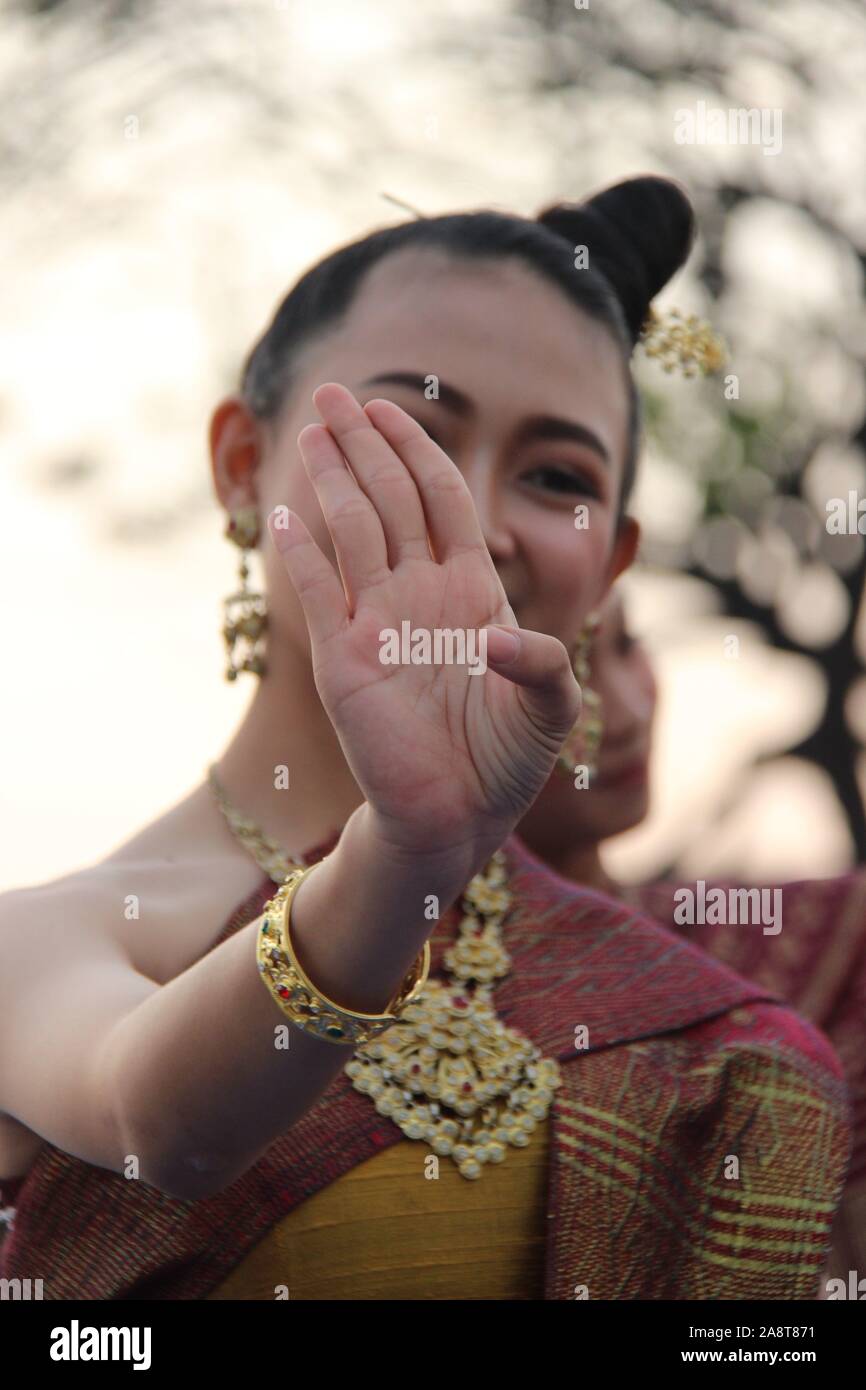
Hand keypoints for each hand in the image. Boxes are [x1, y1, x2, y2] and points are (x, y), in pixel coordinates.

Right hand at [268, 383, 580, 858]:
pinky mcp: (344, 662)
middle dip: (365, 444)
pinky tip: (289, 515)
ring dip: (334, 480)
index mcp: (470, 590)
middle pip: (390, 498)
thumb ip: (545, 664)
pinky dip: (304, 556)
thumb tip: (498, 638)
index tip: (388, 409)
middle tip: (333, 393)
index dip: (417, 450)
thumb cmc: (507, 759)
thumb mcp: (552, 707)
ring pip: (353, 533)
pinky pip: (319, 596)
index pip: (440, 499)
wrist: (458, 816)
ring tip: (312, 430)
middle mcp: (418, 595)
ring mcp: (376, 623)